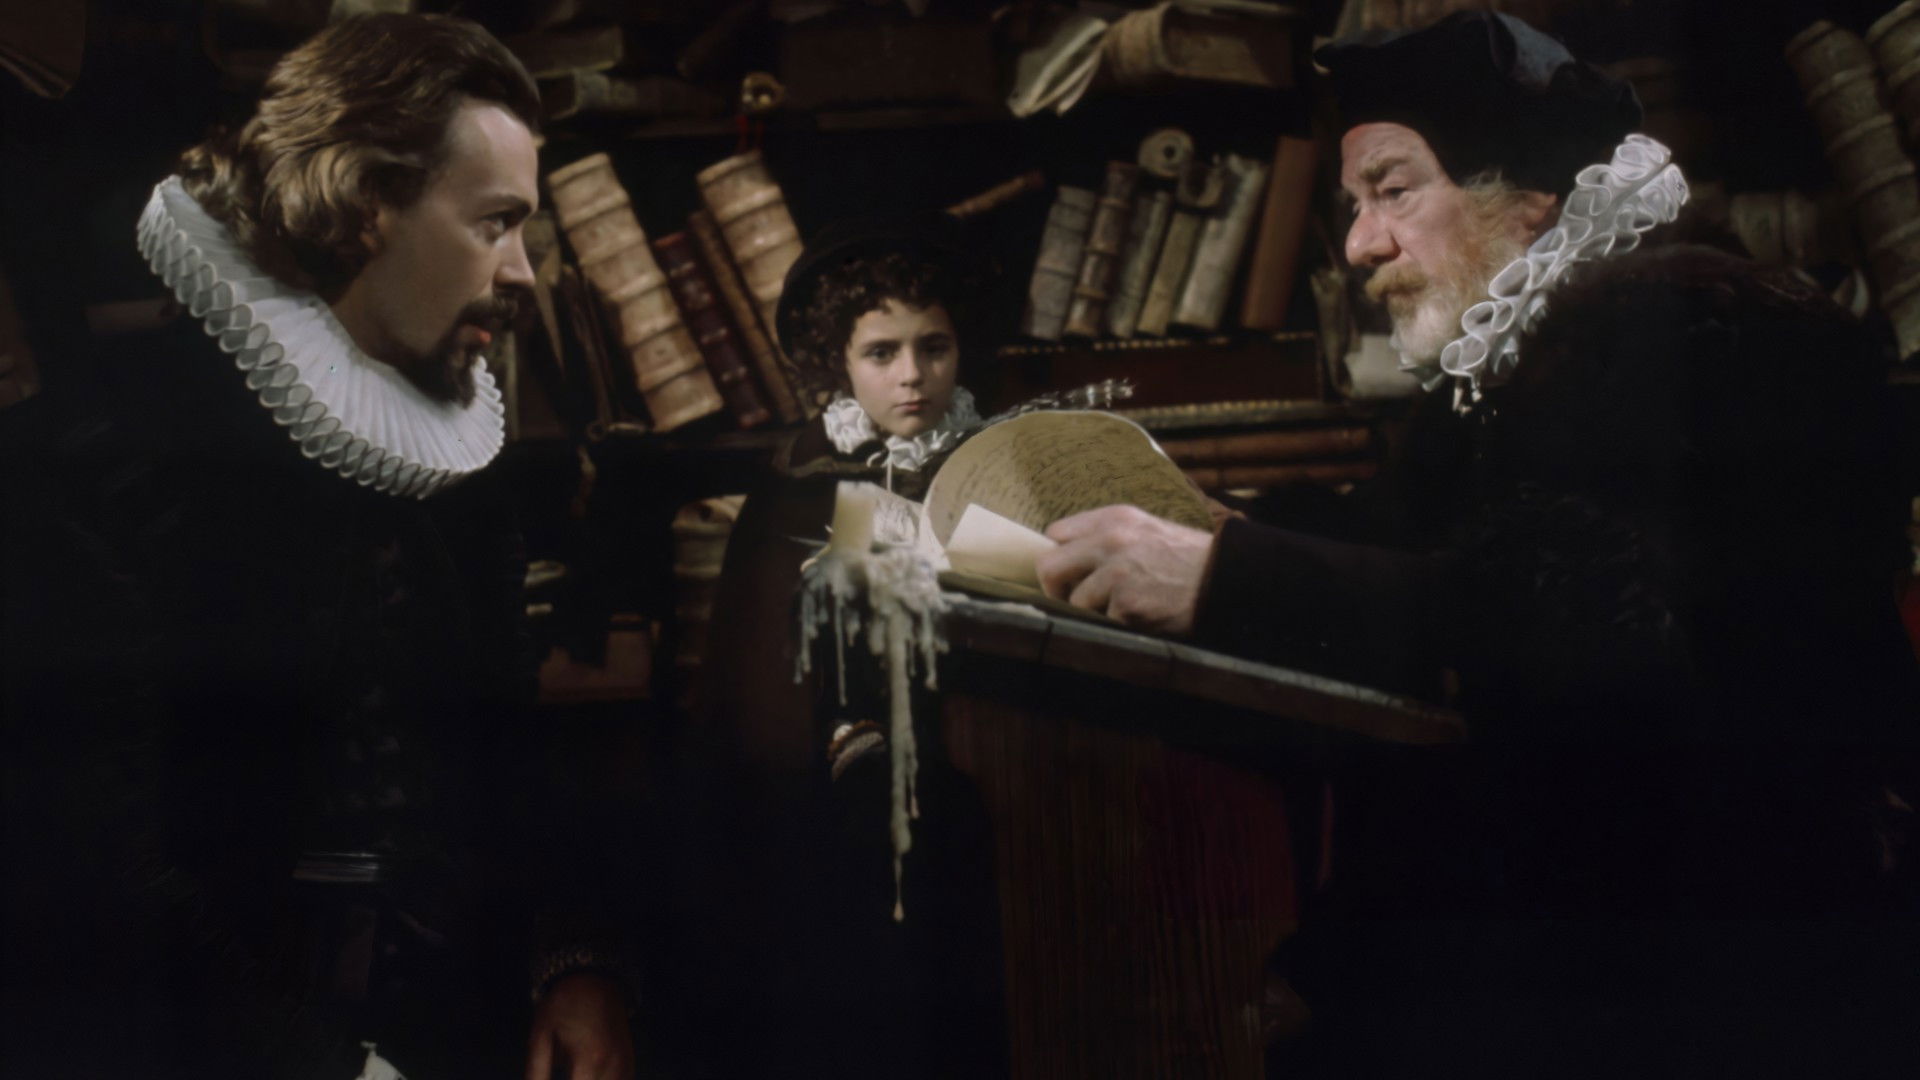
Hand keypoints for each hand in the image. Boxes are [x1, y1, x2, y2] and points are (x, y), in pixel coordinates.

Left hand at [526, 972, 635, 1079]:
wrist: (594, 979)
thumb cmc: (563, 1005)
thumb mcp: (540, 1037)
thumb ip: (537, 1074)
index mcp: (590, 1060)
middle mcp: (614, 1067)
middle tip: (559, 1075)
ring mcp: (626, 1066)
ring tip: (574, 1074)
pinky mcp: (630, 1063)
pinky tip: (586, 1075)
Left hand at [1037, 505, 1212, 633]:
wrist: (1225, 579)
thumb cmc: (1186, 558)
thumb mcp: (1147, 529)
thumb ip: (1108, 535)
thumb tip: (1068, 553)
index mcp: (1114, 518)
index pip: (1056, 534)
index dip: (1059, 557)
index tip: (1070, 573)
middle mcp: (1110, 540)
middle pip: (1049, 567)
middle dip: (1057, 589)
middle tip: (1075, 601)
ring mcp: (1117, 573)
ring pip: (1075, 601)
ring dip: (1095, 611)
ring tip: (1124, 607)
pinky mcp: (1127, 604)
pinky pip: (1103, 621)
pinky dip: (1119, 624)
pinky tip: (1142, 615)